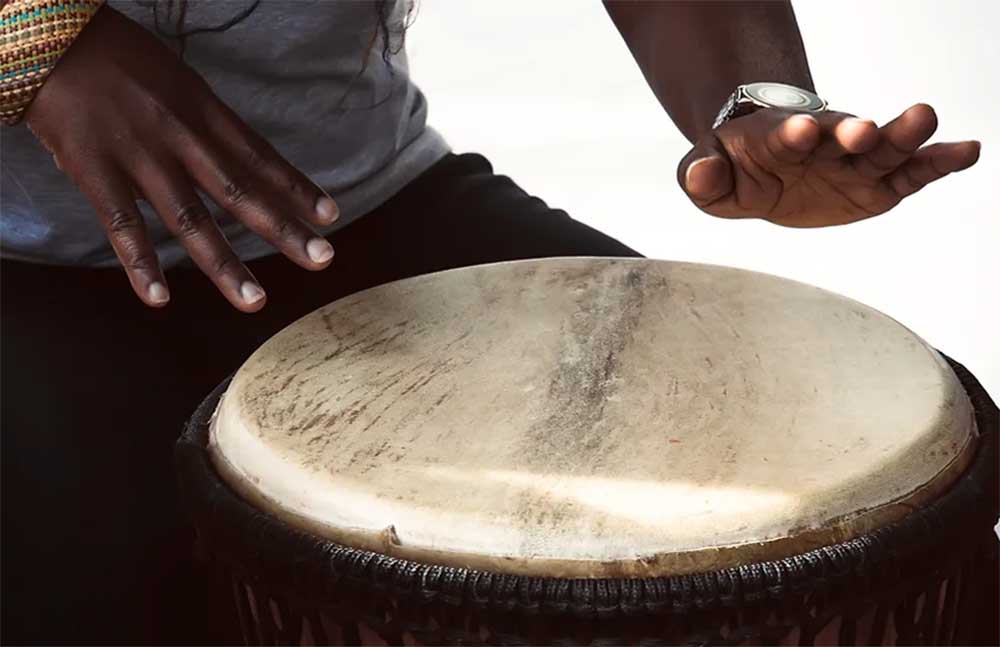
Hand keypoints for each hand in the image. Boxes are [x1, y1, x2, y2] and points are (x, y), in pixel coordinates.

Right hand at [25, 7, 338, 310]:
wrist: (49, 34)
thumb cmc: (115, 56)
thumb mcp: (176, 80)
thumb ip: (205, 122)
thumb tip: (240, 157)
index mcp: (203, 111)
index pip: (260, 157)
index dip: (296, 188)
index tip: (330, 216)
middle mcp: (181, 136)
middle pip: (241, 192)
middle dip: (284, 229)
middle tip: (323, 259)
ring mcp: (139, 156)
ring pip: (190, 219)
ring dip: (224, 263)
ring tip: (255, 300)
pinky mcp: (94, 169)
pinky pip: (122, 225)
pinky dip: (141, 263)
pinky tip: (159, 298)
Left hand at [677, 104, 980, 226]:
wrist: (768, 161)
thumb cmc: (736, 166)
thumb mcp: (708, 175)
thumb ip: (701, 175)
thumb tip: (699, 174)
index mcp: (778, 139)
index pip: (786, 135)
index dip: (793, 133)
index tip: (801, 130)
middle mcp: (823, 144)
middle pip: (842, 134)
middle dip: (853, 131)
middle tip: (864, 128)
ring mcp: (854, 162)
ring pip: (883, 149)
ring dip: (903, 136)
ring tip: (926, 118)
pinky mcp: (878, 185)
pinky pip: (912, 174)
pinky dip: (938, 163)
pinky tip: (968, 151)